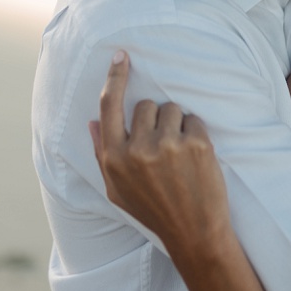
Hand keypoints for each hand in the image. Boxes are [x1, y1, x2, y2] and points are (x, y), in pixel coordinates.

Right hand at [90, 50, 231, 265]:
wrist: (195, 234)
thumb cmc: (154, 212)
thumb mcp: (117, 190)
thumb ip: (103, 154)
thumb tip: (93, 122)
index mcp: (114, 159)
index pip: (109, 107)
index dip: (114, 78)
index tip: (121, 56)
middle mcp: (137, 150)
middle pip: (145, 105)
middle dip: (156, 119)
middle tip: (165, 149)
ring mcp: (168, 146)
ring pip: (171, 108)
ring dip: (177, 124)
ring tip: (181, 154)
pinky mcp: (196, 145)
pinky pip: (194, 119)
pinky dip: (197, 133)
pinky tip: (196, 158)